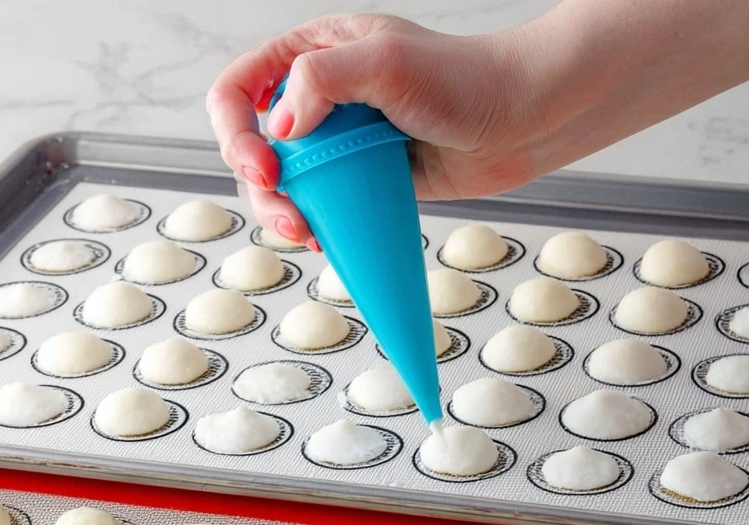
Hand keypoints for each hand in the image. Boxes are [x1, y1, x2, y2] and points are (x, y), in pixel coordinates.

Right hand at [206, 13, 533, 246]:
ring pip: (283, 183)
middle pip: (253, 146)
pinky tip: (323, 239)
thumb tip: (278, 127)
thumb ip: (320, 79)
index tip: (267, 168)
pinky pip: (320, 204)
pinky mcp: (361, 178)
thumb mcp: (386, 62)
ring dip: (282, 214)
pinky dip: (313, 225)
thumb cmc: (465, 80)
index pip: (239, 88)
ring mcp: (339, 141)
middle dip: (260, 188)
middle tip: (289, 216)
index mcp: (312, 53)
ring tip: (307, 233)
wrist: (520, 122)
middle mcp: (318, 96)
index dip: (236, 132)